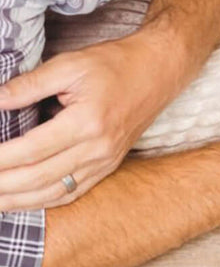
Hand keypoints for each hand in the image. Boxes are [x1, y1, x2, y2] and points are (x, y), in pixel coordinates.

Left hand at [0, 33, 185, 211]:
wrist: (157, 73)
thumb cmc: (114, 65)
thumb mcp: (68, 65)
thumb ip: (27, 85)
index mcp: (87, 123)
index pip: (31, 149)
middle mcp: (98, 149)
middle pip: (39, 177)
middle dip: (2, 185)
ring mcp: (105, 161)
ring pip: (55, 192)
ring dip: (19, 201)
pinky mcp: (108, 166)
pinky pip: (73, 192)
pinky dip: (45, 201)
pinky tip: (23, 201)